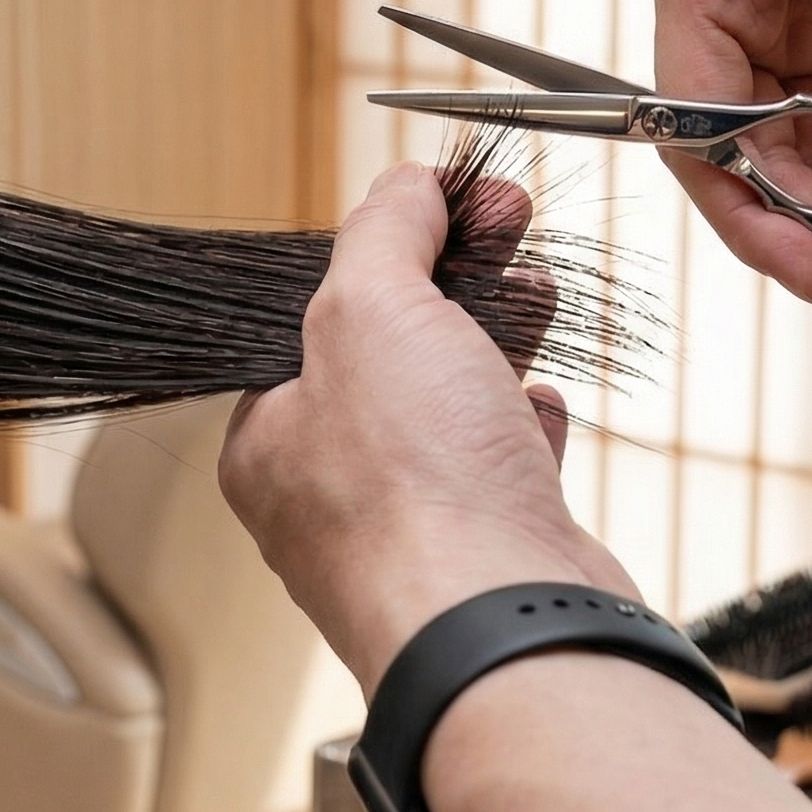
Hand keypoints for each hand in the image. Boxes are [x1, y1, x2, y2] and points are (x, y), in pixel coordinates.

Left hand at [219, 162, 635, 692]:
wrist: (507, 625)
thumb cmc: (415, 493)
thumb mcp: (373, 311)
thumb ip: (383, 235)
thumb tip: (403, 186)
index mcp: (270, 440)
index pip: (315, 314)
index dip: (387, 247)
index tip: (447, 200)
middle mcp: (329, 494)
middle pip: (391, 355)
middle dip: (455, 282)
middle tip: (509, 224)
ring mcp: (412, 531)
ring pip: (450, 411)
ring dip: (496, 341)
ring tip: (538, 292)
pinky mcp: (486, 558)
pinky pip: (497, 476)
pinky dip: (521, 429)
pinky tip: (542, 404)